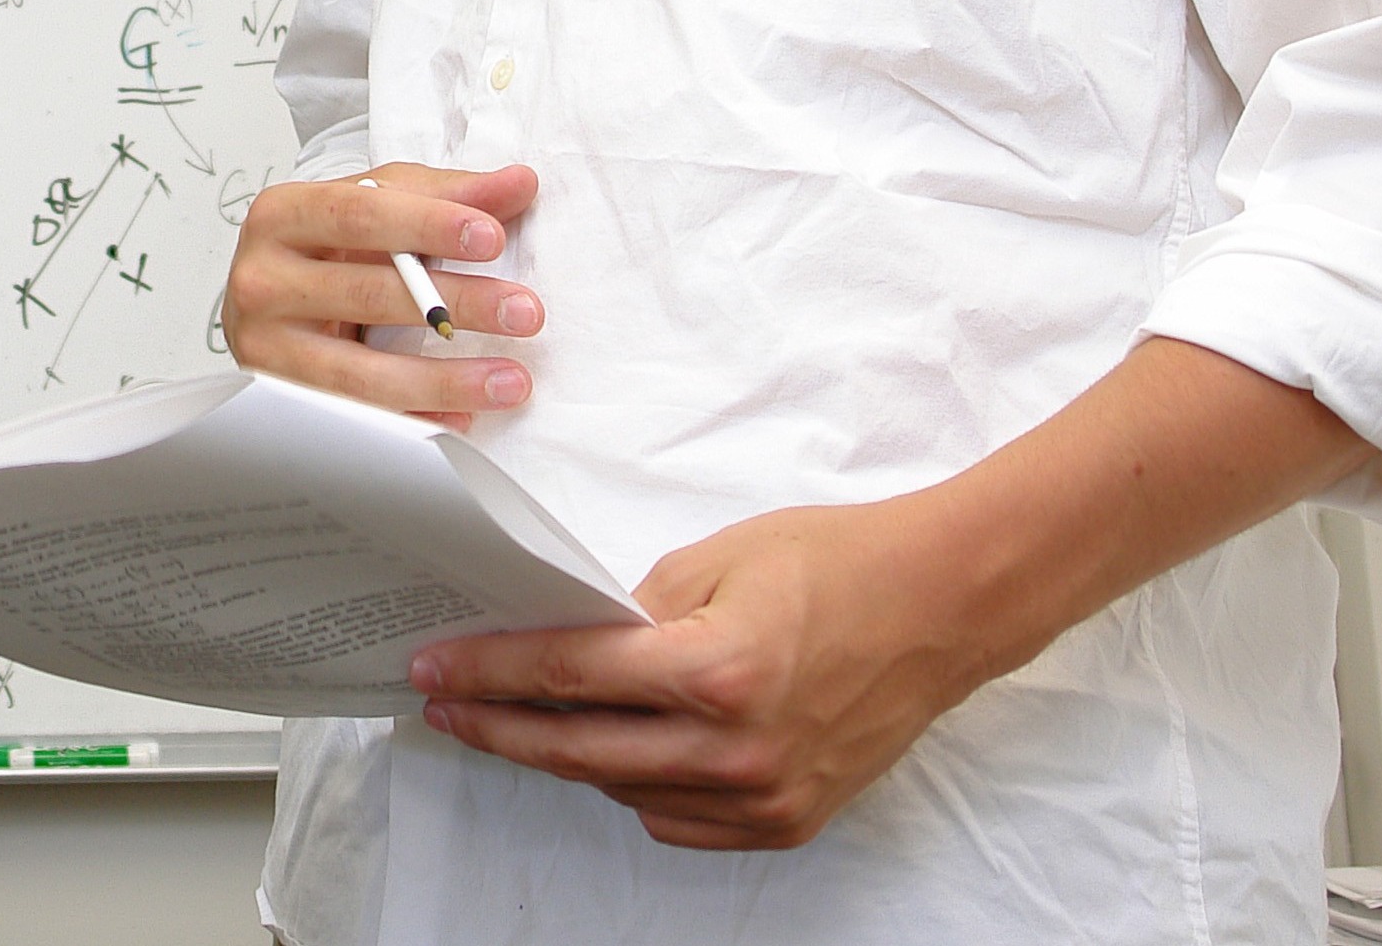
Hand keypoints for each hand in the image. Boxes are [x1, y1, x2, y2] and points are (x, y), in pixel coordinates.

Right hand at [220, 162, 541, 421]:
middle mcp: (262, 280)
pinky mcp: (284, 401)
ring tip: (511, 380)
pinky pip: (361, 419)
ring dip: (447, 379)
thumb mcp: (374, 205)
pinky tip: (464, 417)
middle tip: (524, 311)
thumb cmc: (322, 248)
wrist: (264, 302)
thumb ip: (445, 194)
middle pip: (368, 292)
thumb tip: (519, 184)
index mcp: (282, 216)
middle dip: (457, 304)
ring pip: (364, 373)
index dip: (428, 224)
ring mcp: (267, 348)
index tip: (492, 236)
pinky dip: (417, 422)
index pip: (359, 214)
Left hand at [411, 498, 985, 849]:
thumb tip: (568, 641)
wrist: (944, 605)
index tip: (436, 669)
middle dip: (500, 727)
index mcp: (717, 671)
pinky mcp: (786, 821)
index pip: (569, 679)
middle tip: (447, 704)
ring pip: (624, 791)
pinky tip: (617, 747)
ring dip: (568, 756)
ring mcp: (764, 797)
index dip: (490, 674)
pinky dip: (637, 786)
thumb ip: (635, 610)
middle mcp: (738, 750)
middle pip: (580, 751)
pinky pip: (677, 819)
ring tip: (524, 718)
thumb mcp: (719, 559)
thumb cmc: (840, 562)